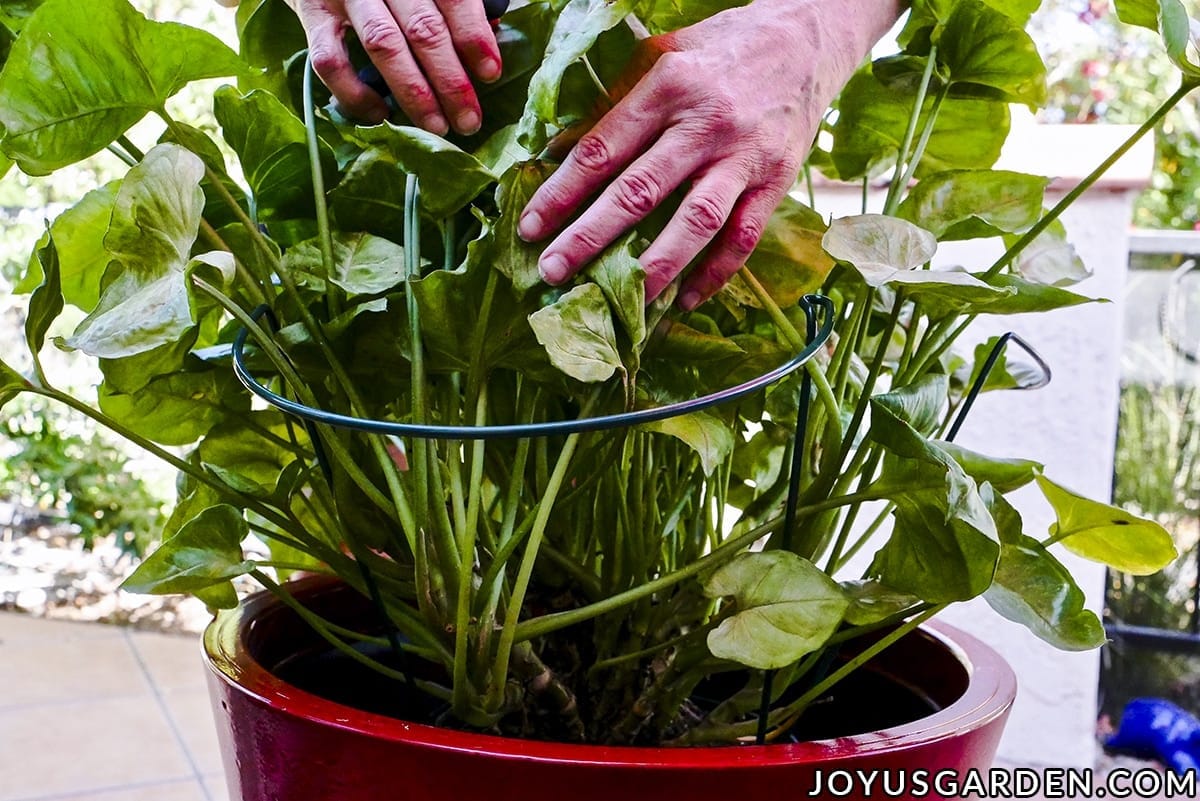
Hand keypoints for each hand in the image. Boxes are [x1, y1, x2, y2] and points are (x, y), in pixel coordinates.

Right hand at [286, 0, 502, 133]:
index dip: (473, 37)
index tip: (490, 73)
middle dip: (450, 80)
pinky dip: (355, 92)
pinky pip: (330, 60)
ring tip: (437, 126)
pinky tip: (379, 113)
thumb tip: (488, 35)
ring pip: (384, 45)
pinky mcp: (312, 15)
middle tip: (468, 120)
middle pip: (423, 29)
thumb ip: (453, 6)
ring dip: (414, 92)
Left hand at [518, 0, 900, 308]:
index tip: (530, 226)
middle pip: (639, 191)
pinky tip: (684, 300)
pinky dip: (714, 274)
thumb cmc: (723, 46)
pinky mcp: (776, 180)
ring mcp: (743, 156)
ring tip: (622, 302)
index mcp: (667, 86)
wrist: (809, 34)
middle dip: (590, 237)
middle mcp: (705, 124)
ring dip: (655, 266)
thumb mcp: (663, 54)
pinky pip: (743, 237)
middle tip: (553, 272)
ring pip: (694, 221)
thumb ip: (618, 101)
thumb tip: (562, 150)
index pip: (602, 149)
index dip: (561, 192)